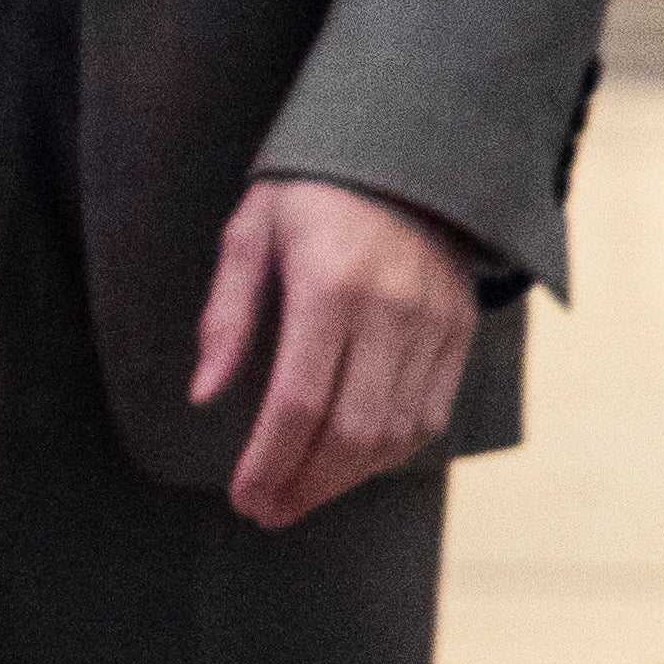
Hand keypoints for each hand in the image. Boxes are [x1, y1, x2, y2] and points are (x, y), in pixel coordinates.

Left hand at [193, 172, 482, 527]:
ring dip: (345, 480)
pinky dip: (388, 454)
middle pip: (351, 432)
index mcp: (329, 285)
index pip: (298, 401)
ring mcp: (434, 327)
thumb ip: (227, 314)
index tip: (244, 496)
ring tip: (299, 495)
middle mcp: (390, 312)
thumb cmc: (312, 191)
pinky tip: (349, 465)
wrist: (411, 152)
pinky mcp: (460, 336)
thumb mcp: (251, 231)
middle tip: (267, 511)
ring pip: (395, 435)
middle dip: (305, 485)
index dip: (270, 461)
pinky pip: (430, 418)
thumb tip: (203, 394)